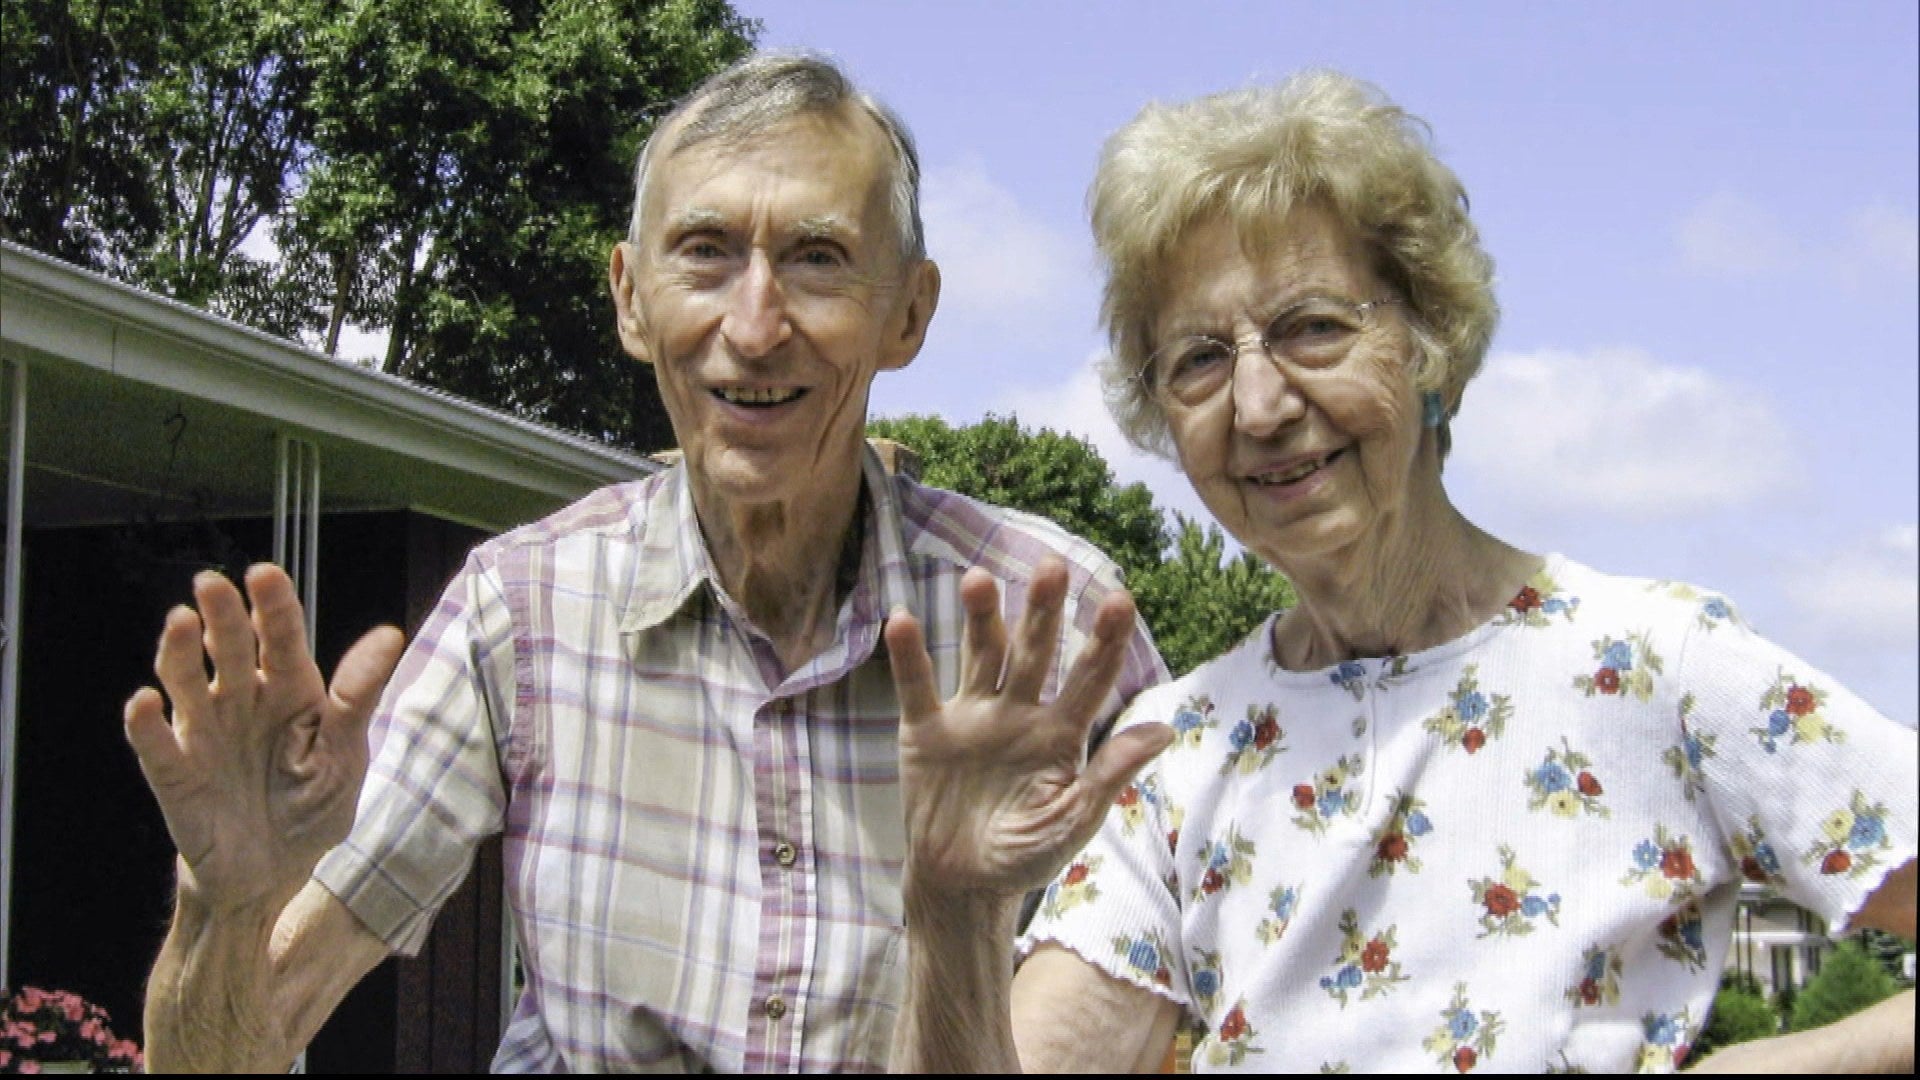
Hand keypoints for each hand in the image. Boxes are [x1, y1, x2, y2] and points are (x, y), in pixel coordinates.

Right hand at [123, 564, 404, 913]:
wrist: (273, 875)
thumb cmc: (312, 807)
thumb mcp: (344, 754)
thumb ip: (357, 696)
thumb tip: (389, 634)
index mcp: (291, 692)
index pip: (281, 639)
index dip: (273, 606)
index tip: (264, 574)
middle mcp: (243, 701)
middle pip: (228, 647)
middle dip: (221, 614)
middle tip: (212, 583)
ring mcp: (204, 732)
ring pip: (185, 681)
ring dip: (177, 652)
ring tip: (179, 622)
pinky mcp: (174, 772)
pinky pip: (155, 742)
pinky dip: (144, 722)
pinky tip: (145, 702)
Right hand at [886, 558, 1171, 901]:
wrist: (962, 884)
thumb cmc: (1026, 854)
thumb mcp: (1073, 820)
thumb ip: (1109, 774)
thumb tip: (1166, 730)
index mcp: (1061, 733)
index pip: (1090, 679)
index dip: (1105, 641)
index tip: (1121, 599)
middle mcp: (1019, 712)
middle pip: (1034, 652)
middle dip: (1043, 612)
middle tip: (1052, 568)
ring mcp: (972, 716)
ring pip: (980, 655)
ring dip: (979, 618)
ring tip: (977, 579)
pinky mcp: (926, 731)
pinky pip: (918, 687)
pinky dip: (910, 656)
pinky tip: (903, 620)